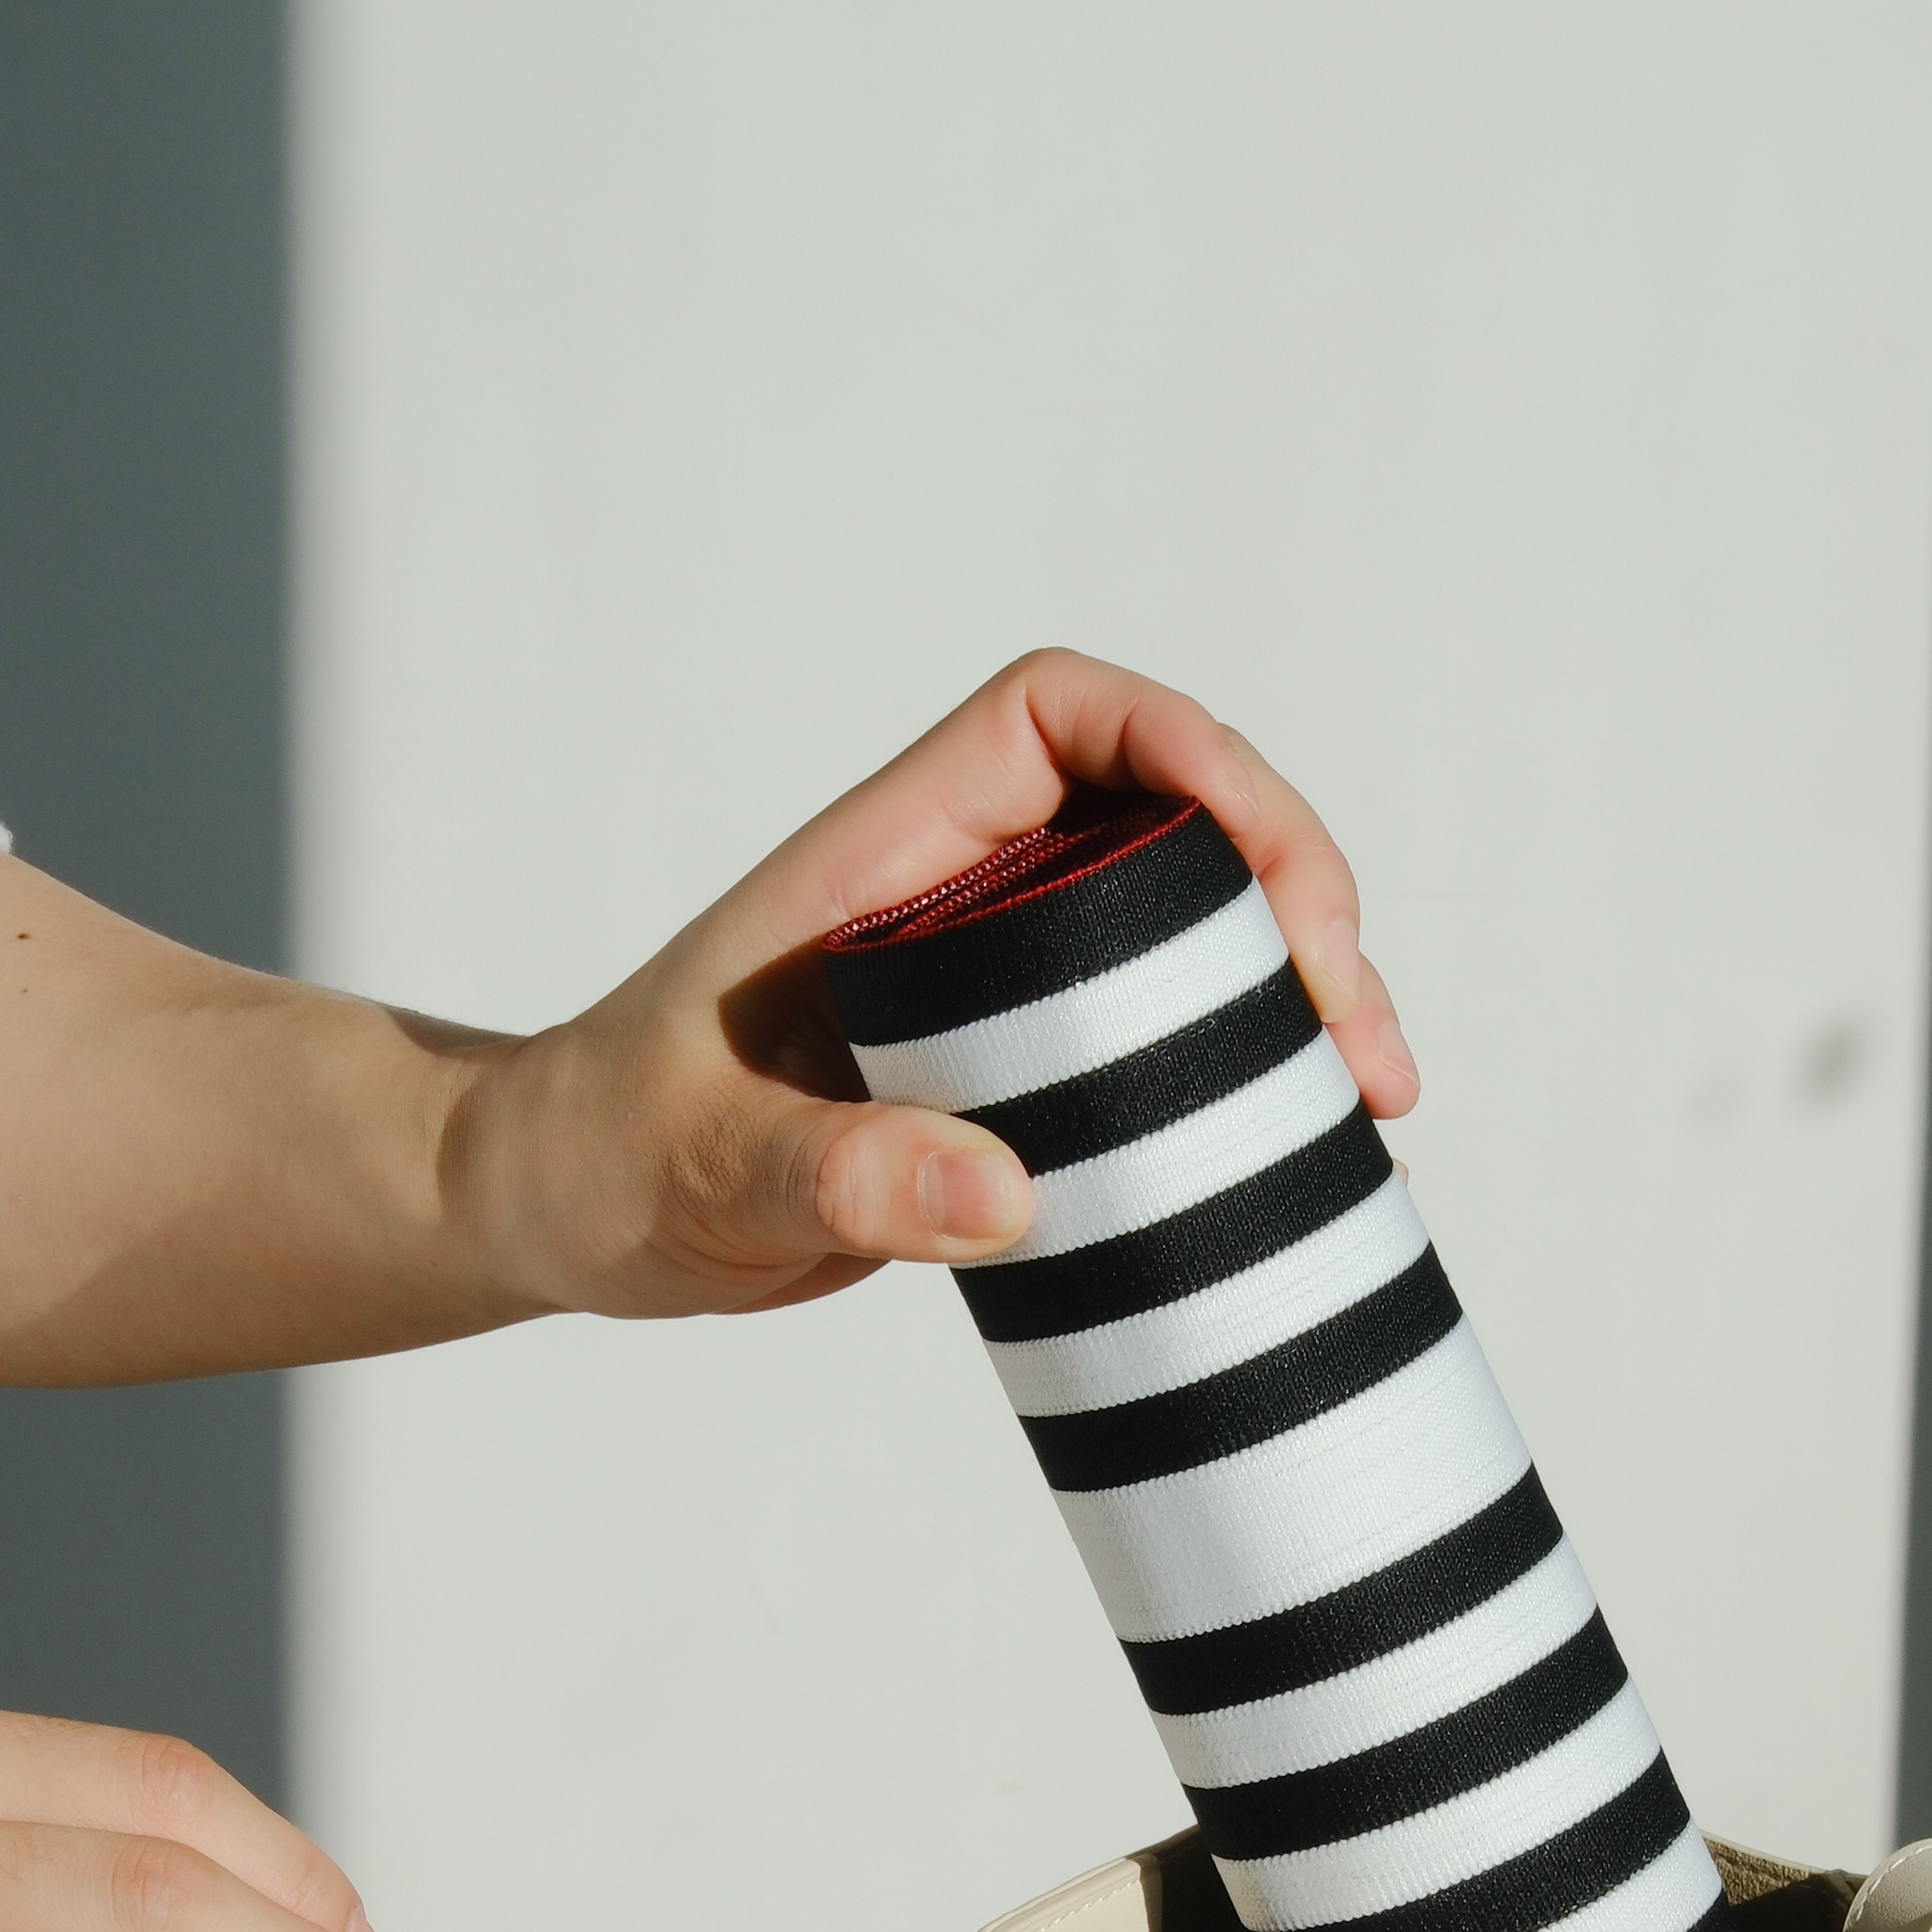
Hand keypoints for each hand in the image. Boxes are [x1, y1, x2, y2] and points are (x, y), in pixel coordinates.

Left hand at [439, 649, 1420, 1325]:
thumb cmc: (598, 1159)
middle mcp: (958, 900)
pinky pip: (1156, 1055)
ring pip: (1186, 946)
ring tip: (1372, 1105)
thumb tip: (997, 1196)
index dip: (1181, 748)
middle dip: (1292, 902)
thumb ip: (831, 1177)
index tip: (1265, 863)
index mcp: (887, 856)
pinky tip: (1303, 1166)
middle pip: (1171, 830)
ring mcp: (996, 992)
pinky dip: (1241, 1092)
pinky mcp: (1011, 1087)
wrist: (559, 1213)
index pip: (1058, 718)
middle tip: (1357, 1044)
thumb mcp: (701, 1172)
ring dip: (1293, 1003)